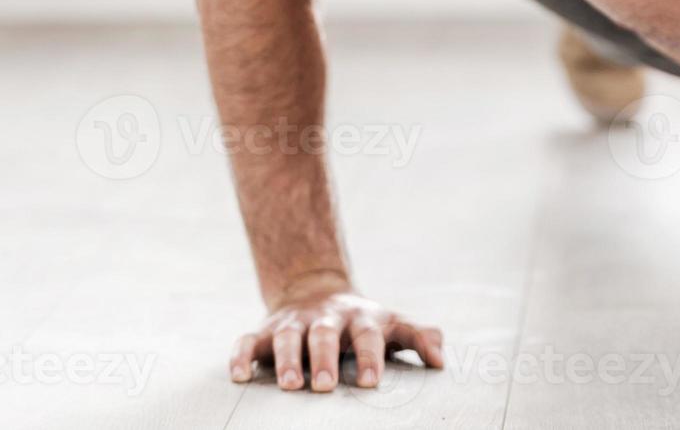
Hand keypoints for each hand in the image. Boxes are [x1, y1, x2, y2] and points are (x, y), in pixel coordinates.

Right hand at [229, 281, 443, 391]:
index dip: (369, 357)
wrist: (317, 292)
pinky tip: (239, 376)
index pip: (367, 336)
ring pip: (287, 337)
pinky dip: (241, 356)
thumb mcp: (393, 324)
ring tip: (290, 386)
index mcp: (360, 319)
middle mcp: (326, 319)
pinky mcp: (265, 331)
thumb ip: (419, 337)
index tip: (370, 382)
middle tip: (324, 386)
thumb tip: (440, 360)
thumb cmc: (362, 322)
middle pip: (325, 335)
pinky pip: (248, 341)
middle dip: (324, 359)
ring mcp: (294, 323)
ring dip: (287, 360)